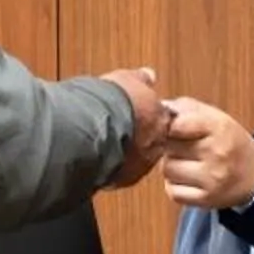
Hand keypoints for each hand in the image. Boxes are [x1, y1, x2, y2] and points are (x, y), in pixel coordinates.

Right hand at [103, 66, 169, 185]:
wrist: (92, 124)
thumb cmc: (110, 101)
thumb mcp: (127, 80)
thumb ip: (141, 79)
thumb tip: (148, 75)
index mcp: (161, 118)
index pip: (162, 119)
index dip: (148, 117)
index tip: (136, 114)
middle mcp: (156, 143)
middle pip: (152, 142)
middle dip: (139, 138)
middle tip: (121, 130)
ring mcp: (142, 164)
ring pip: (137, 160)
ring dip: (126, 154)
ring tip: (106, 145)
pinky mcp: (124, 179)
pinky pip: (120, 174)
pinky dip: (112, 168)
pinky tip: (99, 159)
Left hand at [161, 97, 253, 213]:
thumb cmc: (229, 142)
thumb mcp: (215, 117)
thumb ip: (185, 108)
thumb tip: (158, 108)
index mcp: (219, 127)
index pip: (176, 124)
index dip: (169, 126)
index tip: (174, 128)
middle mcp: (217, 152)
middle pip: (169, 146)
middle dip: (171, 145)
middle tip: (185, 147)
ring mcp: (212, 178)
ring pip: (167, 169)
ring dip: (172, 166)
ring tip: (187, 163)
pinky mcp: (206, 199)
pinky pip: (172, 191)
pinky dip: (175, 186)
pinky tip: (189, 179)